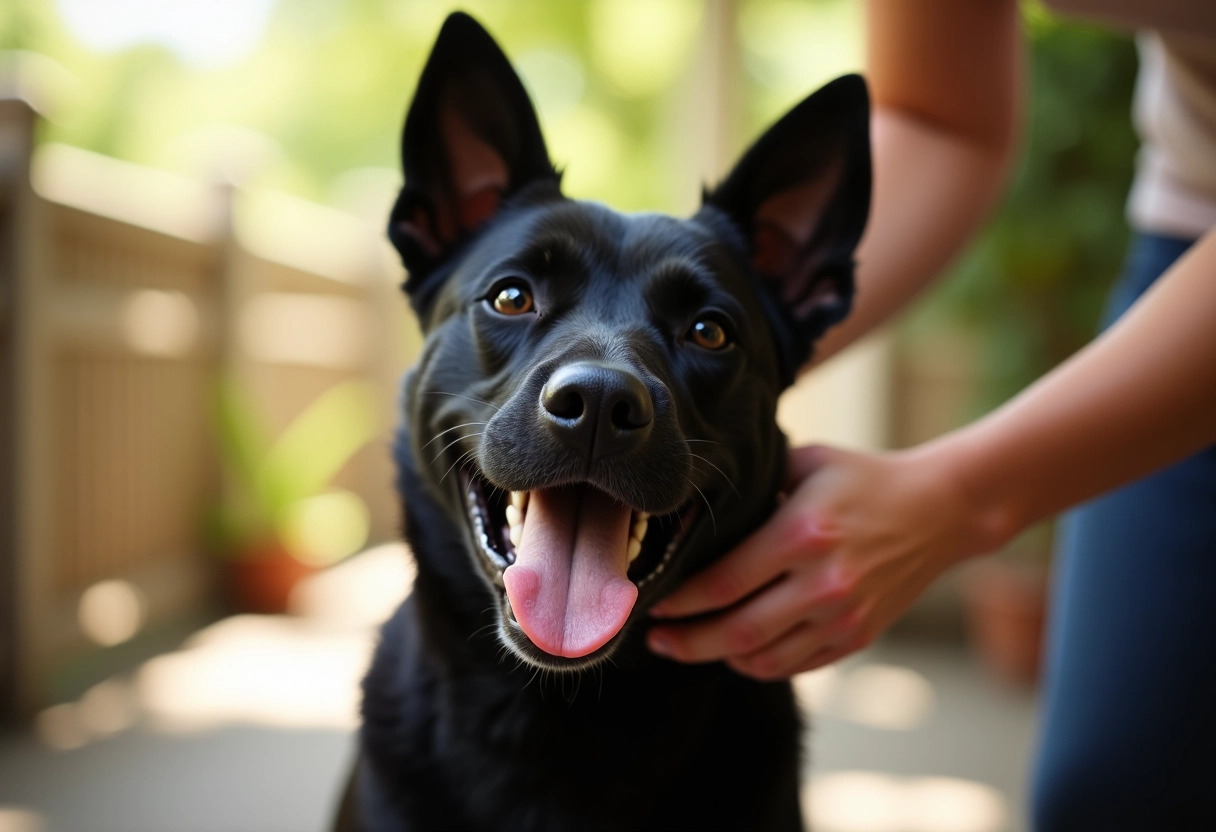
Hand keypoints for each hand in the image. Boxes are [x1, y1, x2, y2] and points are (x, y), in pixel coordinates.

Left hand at [647, 443, 1002, 678]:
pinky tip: (737, 651)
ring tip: (687, 646)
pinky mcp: (858, 636)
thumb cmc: (863, 479)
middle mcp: (823, 582)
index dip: (682, 600)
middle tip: (654, 640)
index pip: (725, 581)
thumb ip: (756, 485)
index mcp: (803, 534)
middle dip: (687, 641)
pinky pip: (796, 665)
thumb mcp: (806, 462)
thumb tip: (697, 505)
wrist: (941, 510)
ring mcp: (843, 616)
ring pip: (765, 658)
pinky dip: (759, 664)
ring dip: (719, 657)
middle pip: (737, 630)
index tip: (653, 603)